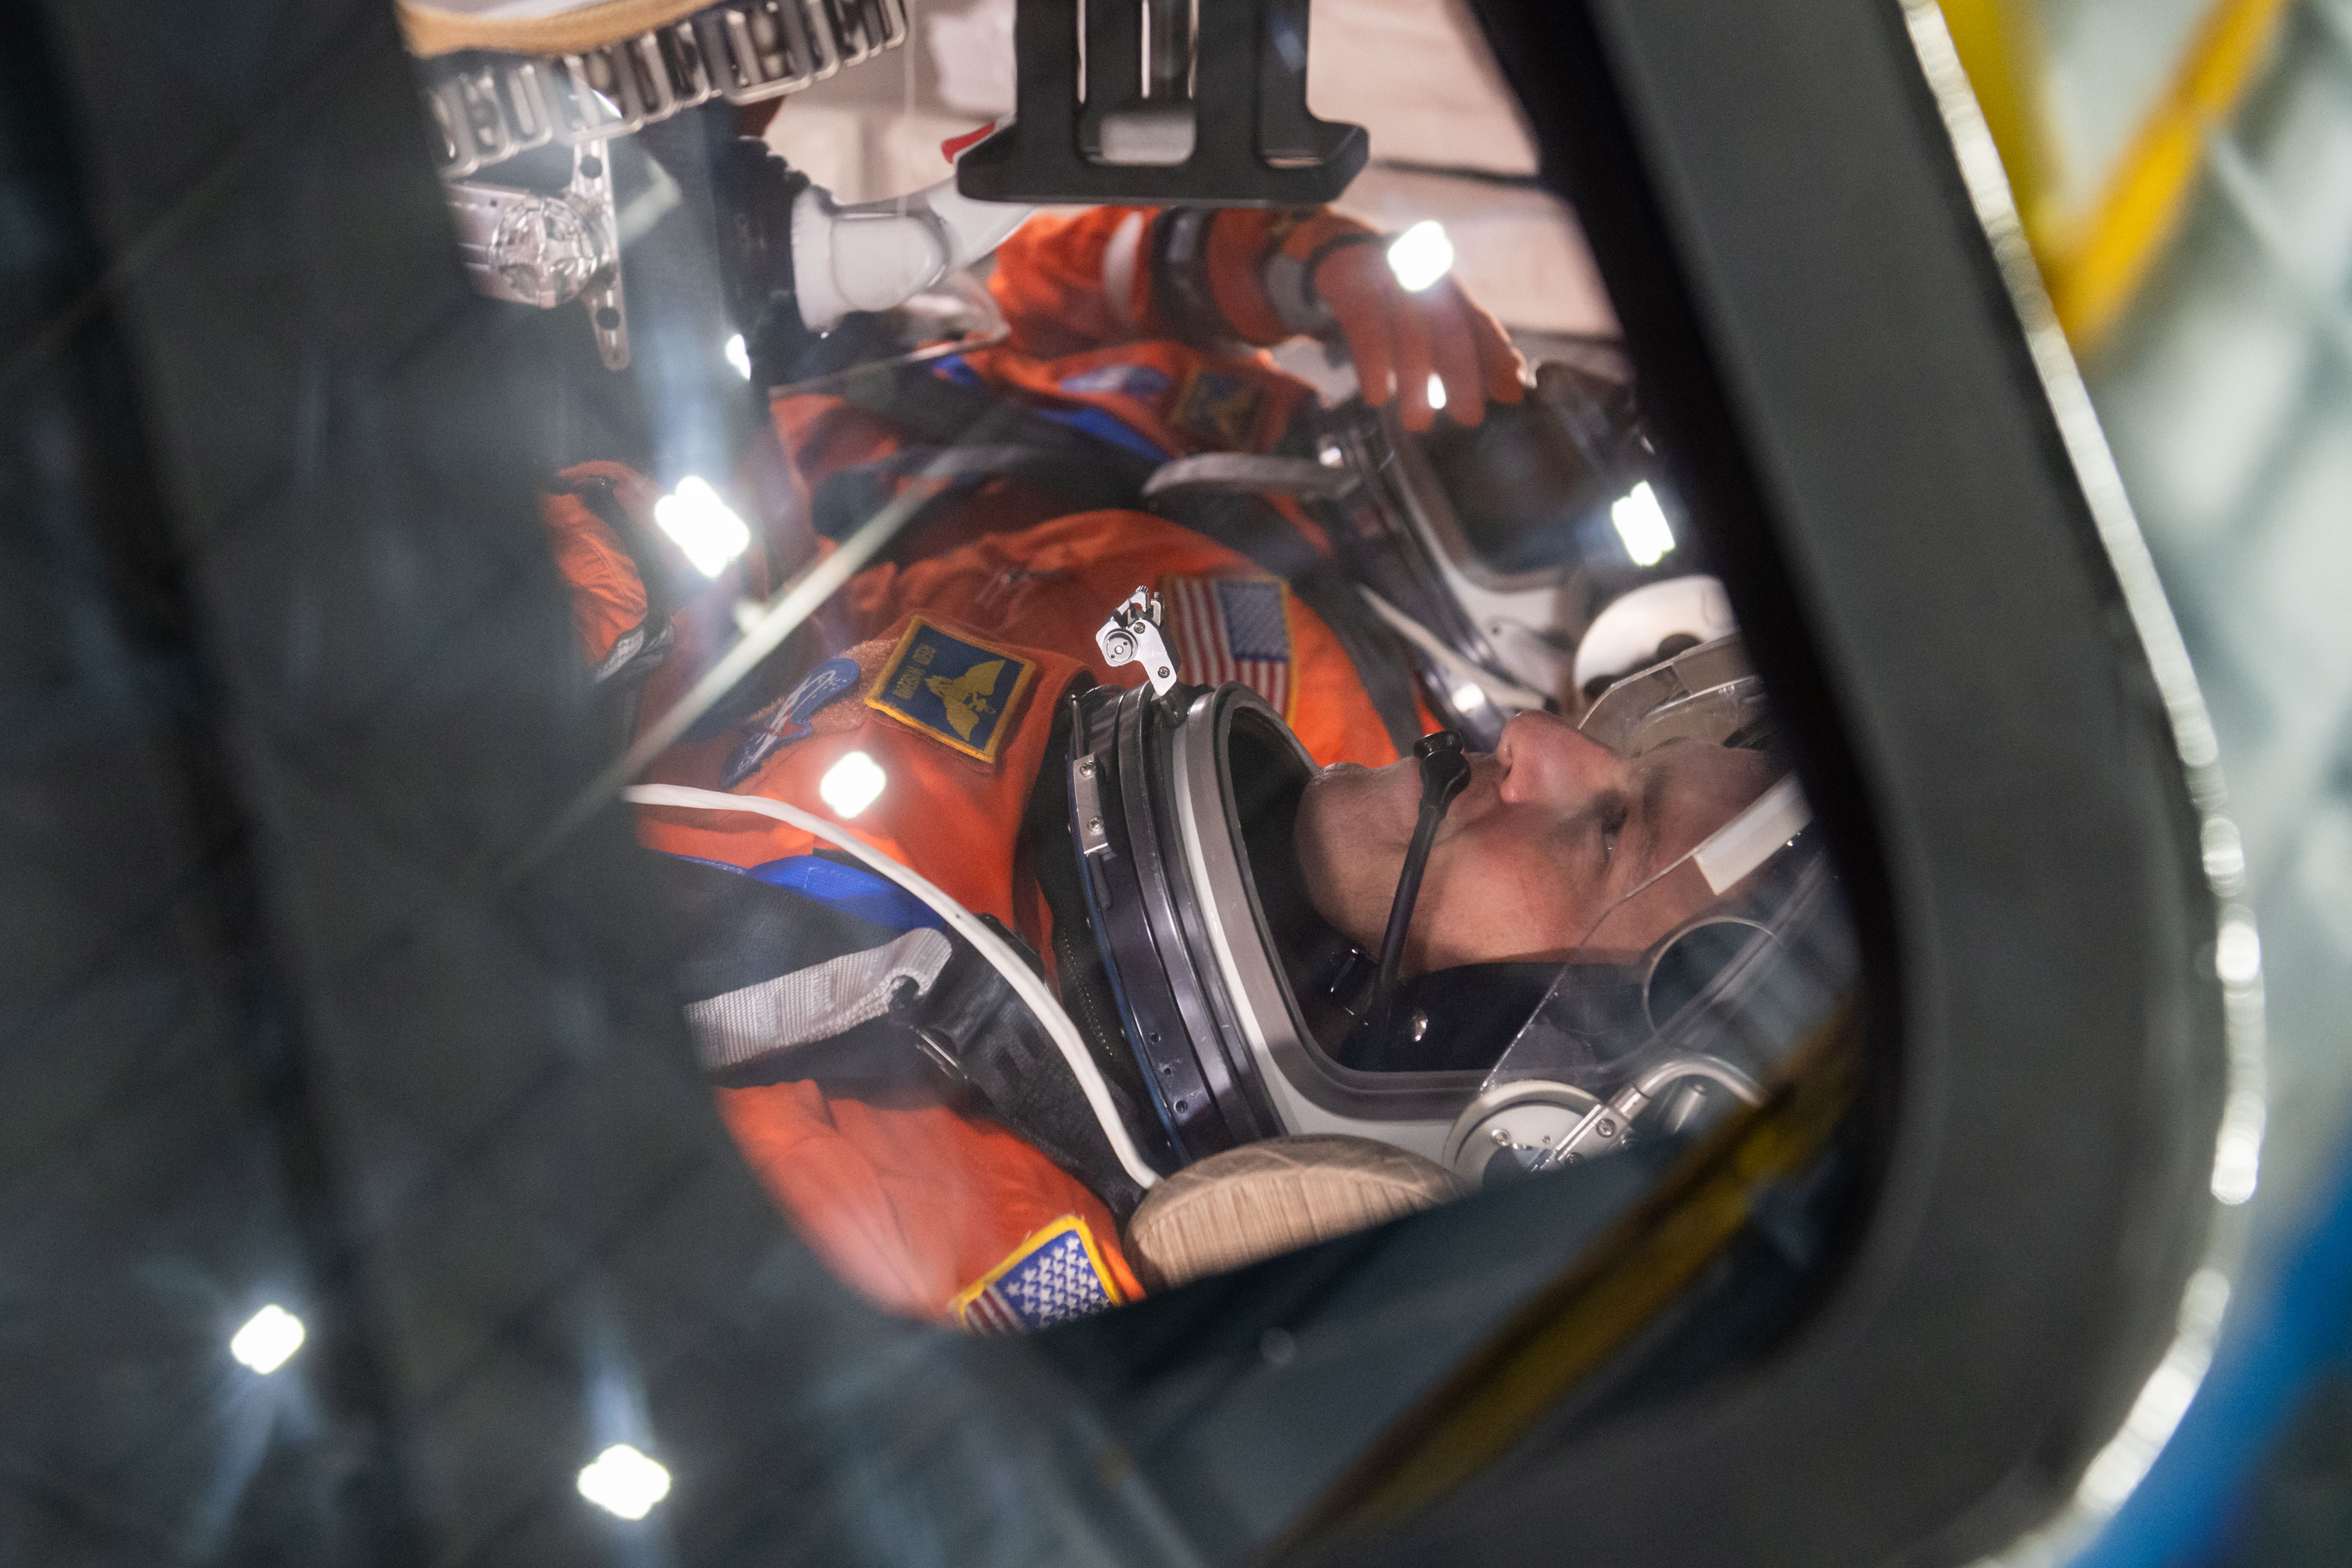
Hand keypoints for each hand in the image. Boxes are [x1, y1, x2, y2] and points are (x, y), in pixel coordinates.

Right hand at [1312, 237, 1524, 432]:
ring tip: (1418, 422)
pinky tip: (1378, 396)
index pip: (1478, 322)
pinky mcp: (1354, 288)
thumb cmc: (1394, 295)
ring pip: (1411, 333)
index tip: (1510, 392)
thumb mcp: (1430, 314)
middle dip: (1463, 376)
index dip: (1496, 357)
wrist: (1344, 247)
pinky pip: (1367, 331)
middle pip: (1451, 328)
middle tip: (1468, 417)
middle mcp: (1426, 280)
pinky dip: (1374, 366)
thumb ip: (1468, 345)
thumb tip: (1508, 384)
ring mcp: (1389, 282)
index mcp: (1448, 287)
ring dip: (1417, 381)